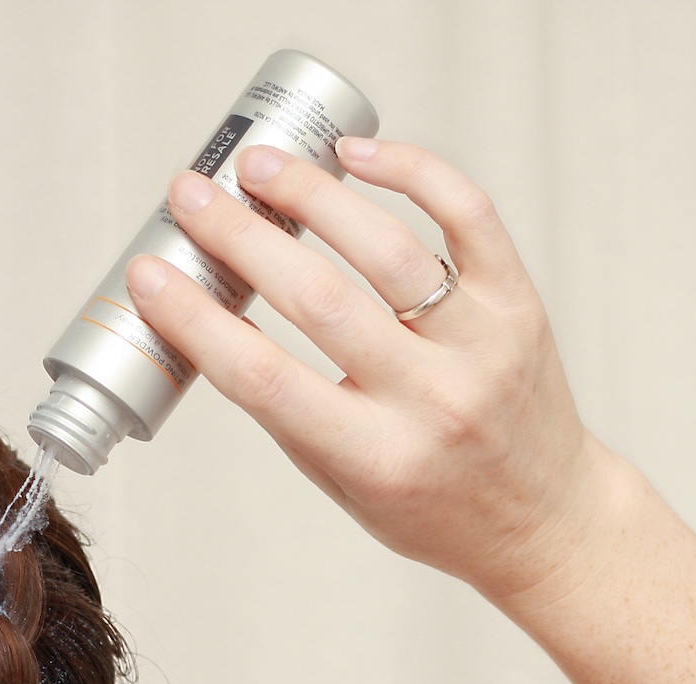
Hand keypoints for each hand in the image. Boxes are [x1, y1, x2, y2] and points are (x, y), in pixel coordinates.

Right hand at [124, 138, 616, 605]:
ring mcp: (483, 347)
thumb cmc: (434, 504)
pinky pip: (469, 217)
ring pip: (388, 249)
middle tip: (192, 197)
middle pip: (319, 300)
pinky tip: (357, 153)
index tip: (150, 274)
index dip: (195, 319)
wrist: (546, 519)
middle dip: (241, 237)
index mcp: (377, 458)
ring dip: (312, 195)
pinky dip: (413, 172)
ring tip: (259, 166)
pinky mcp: (519, 304)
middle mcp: (433, 402)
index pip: (264, 380)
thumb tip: (211, 317)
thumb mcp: (346, 484)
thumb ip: (288, 412)